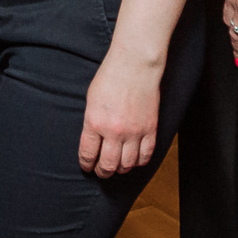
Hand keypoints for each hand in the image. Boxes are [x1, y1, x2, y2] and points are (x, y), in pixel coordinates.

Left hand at [79, 53, 161, 177]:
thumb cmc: (110, 77)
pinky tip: (134, 160)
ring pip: (127, 165)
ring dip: (120, 169)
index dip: (86, 165)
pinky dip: (139, 162)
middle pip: (108, 165)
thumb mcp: (91, 100)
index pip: (88, 154)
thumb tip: (93, 142)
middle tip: (101, 172)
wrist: (134, 65)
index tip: (87, 167)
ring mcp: (134, 132)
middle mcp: (114, 131)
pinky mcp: (150, 129)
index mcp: (94, 122)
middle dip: (102, 172)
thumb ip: (92, 122)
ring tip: (117, 167)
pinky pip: (146, 156)